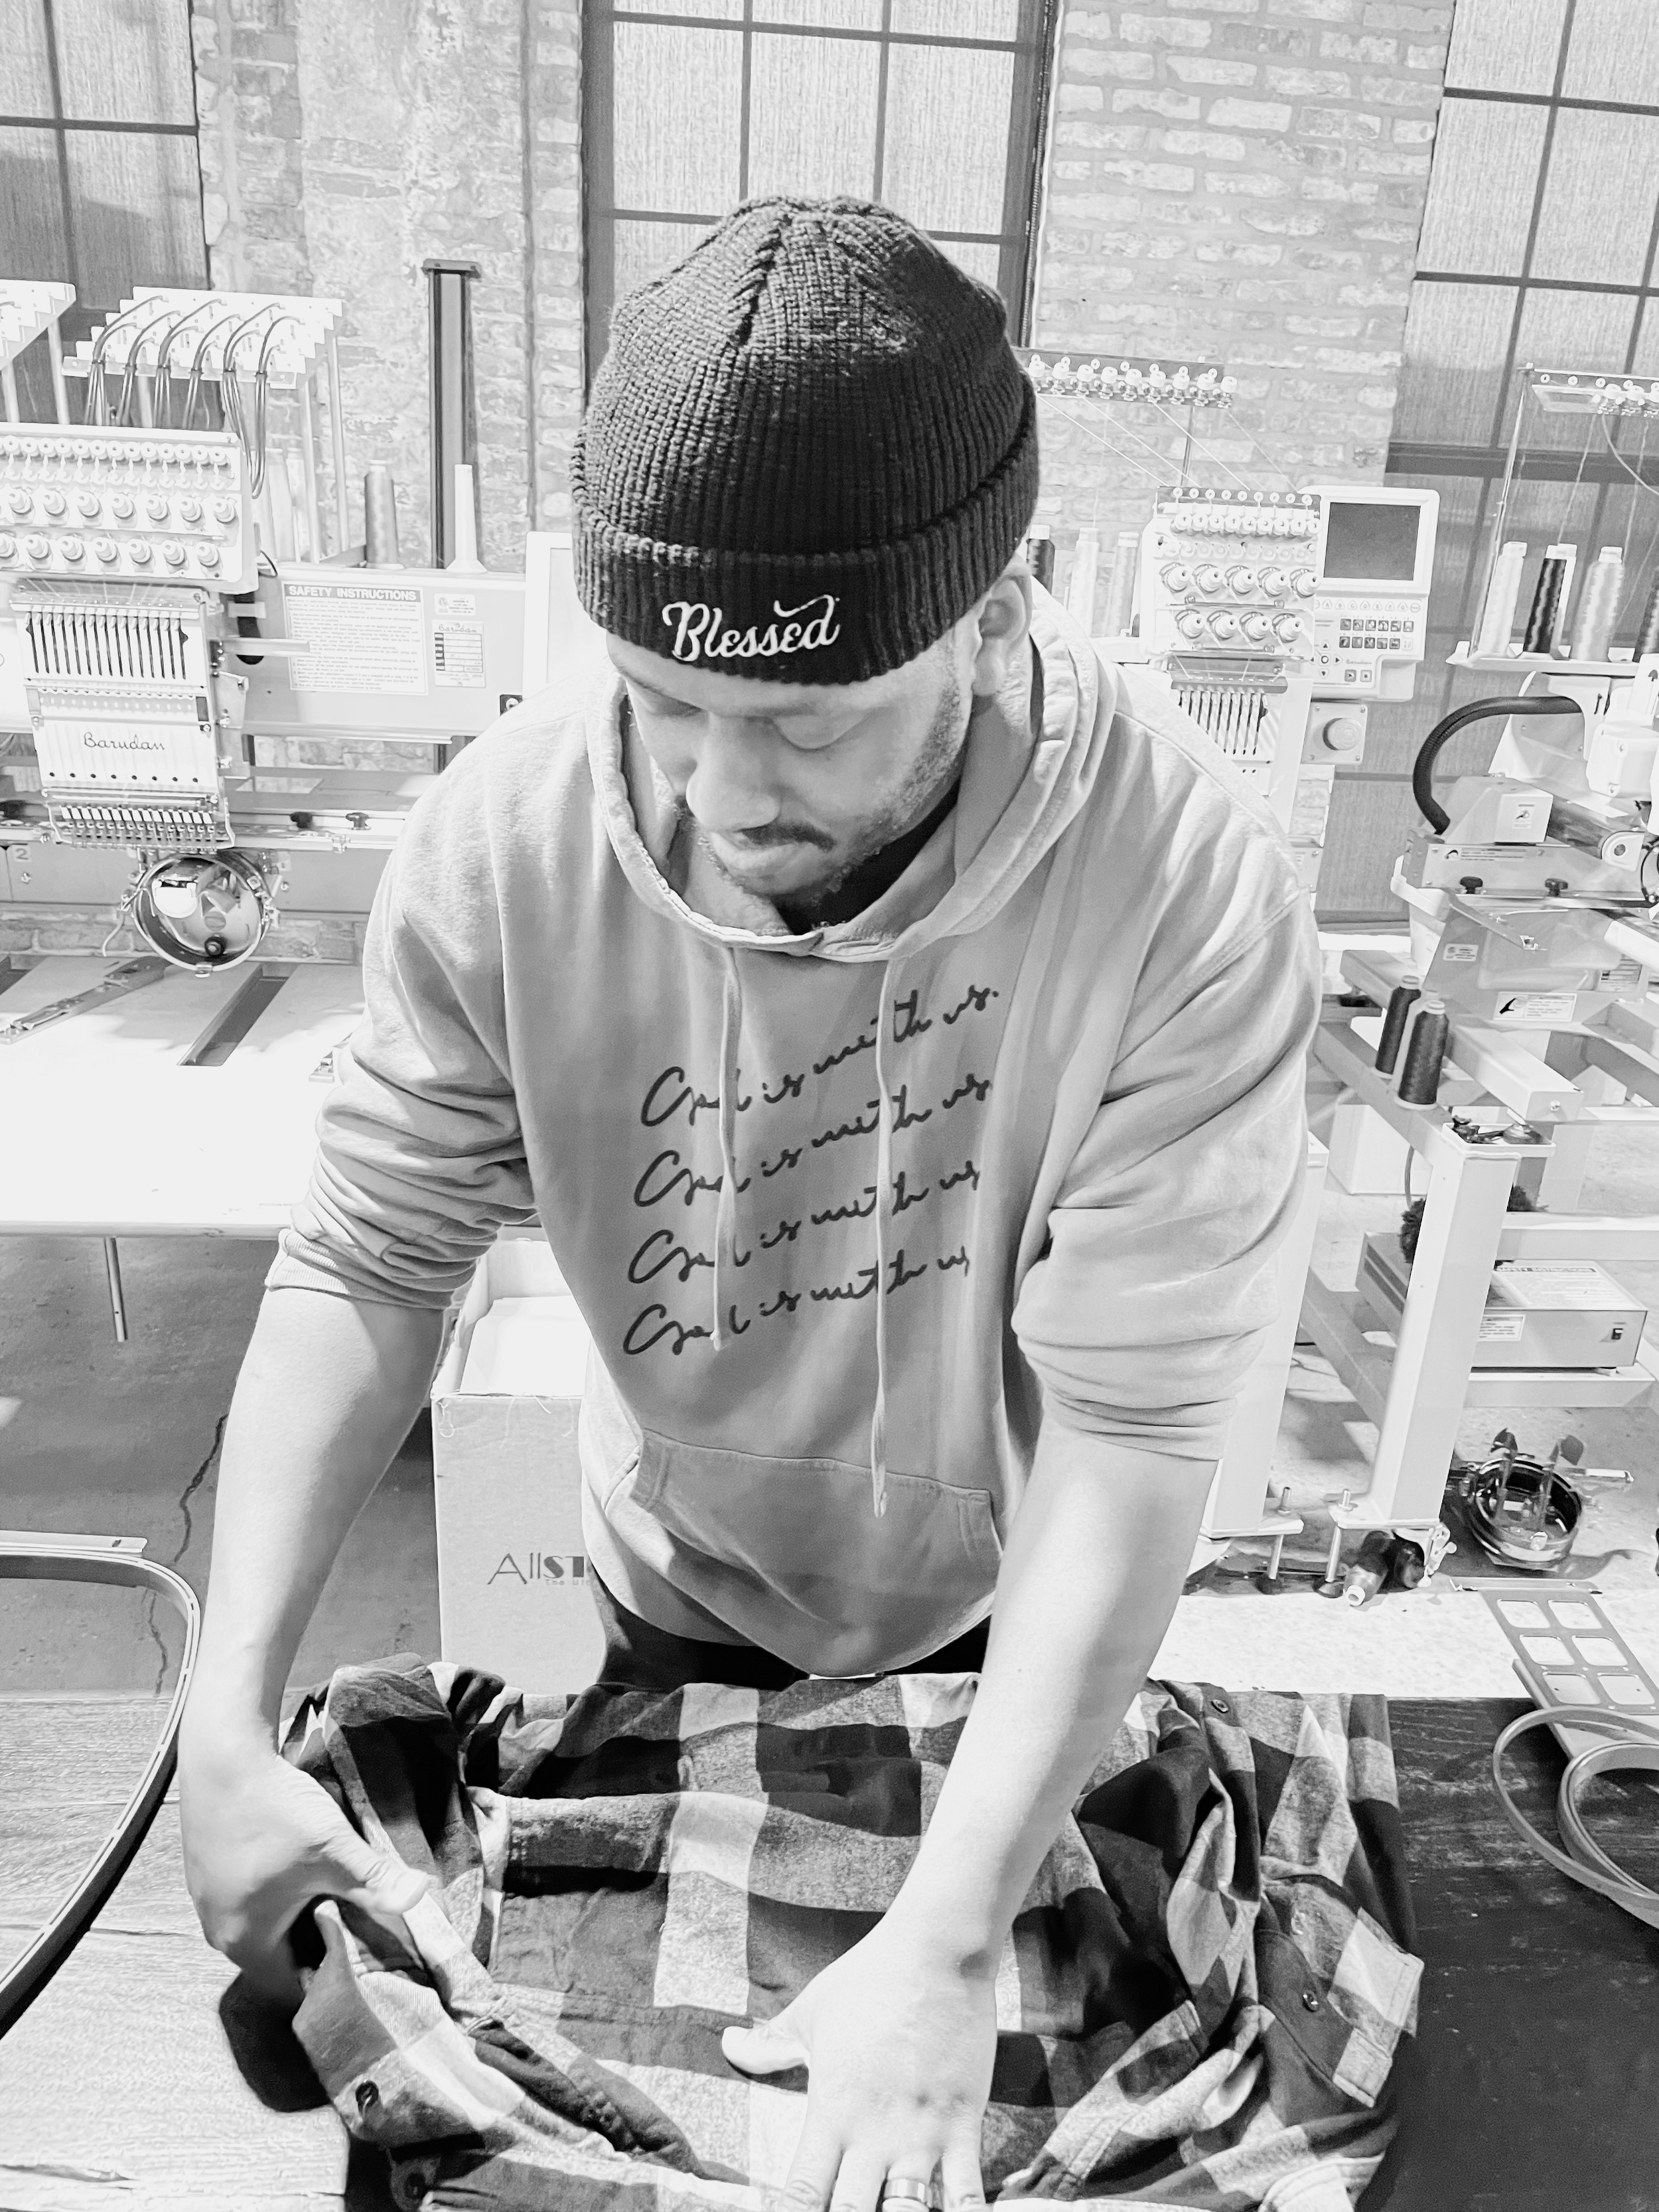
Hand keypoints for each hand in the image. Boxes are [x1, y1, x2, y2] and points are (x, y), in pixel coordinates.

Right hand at [178, 1734, 427, 2009]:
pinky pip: (249, 1901)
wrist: (224, 1756)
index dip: (333, 1974)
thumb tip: (420, 1898)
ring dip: (298, 1915)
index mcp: (245, 1943)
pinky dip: (277, 1894)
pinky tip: (301, 1866)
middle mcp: (218, 1932)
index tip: (364, 1954)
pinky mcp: (207, 1873)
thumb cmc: (275, 1810)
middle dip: (319, 1942)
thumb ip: (377, 1882)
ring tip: (333, 1891)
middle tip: (356, 1920)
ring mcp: (207, 1902)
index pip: (295, 1984)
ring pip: (264, 1926)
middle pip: (280, 1957)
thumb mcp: (333, 1850)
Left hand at [722, 1916, 995, 2211]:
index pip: (802, 2192)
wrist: (937, 1951)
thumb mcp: (811, 2011)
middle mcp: (873, 2135)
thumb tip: (728, 2045)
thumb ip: (770, 2043)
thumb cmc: (869, 1978)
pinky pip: (967, 2195)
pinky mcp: (964, 2125)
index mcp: (831, 2112)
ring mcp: (921, 2134)